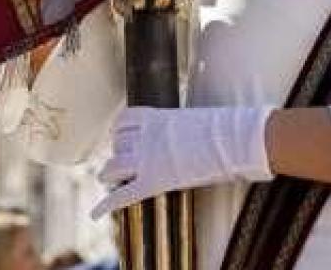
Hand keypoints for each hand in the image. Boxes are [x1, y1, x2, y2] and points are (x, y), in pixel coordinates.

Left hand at [90, 104, 272, 217]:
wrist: (234, 139)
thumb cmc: (224, 128)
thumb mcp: (195, 119)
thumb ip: (180, 126)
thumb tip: (188, 133)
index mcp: (156, 117)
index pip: (123, 120)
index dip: (120, 131)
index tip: (122, 137)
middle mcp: (146, 136)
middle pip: (116, 145)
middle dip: (117, 154)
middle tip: (122, 163)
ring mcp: (147, 159)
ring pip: (112, 168)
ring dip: (109, 175)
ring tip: (109, 181)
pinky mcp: (154, 181)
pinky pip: (122, 195)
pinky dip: (106, 205)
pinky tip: (95, 213)